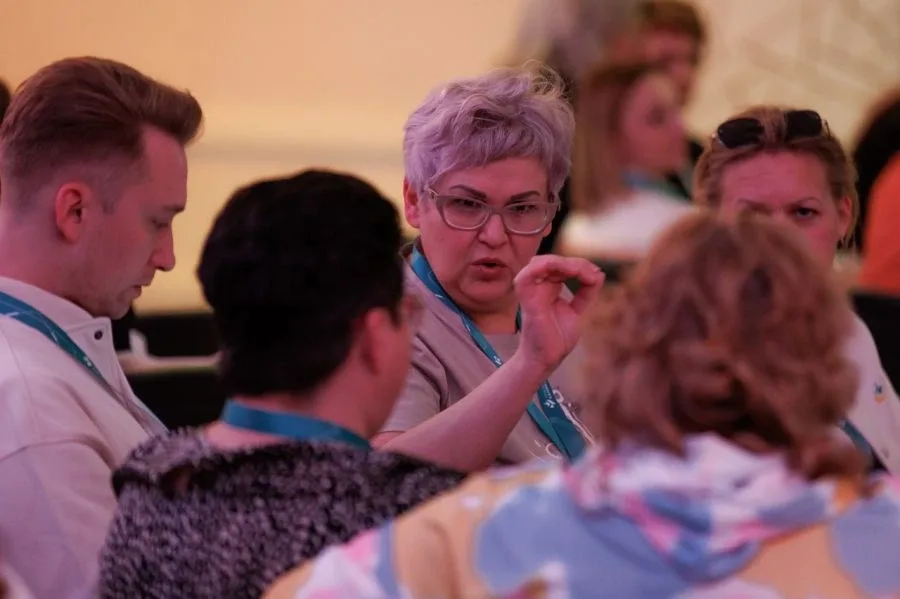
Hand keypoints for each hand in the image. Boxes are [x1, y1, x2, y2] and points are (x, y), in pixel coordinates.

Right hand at [513, 255, 603, 373]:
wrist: (547, 359)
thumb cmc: (557, 339)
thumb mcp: (577, 311)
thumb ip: (586, 292)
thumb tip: (599, 273)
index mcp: (548, 288)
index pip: (561, 266)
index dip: (580, 265)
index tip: (597, 274)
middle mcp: (538, 287)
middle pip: (553, 262)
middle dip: (575, 263)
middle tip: (593, 273)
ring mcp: (531, 292)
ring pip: (540, 263)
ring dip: (563, 263)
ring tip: (581, 271)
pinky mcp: (527, 301)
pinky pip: (526, 277)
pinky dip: (545, 267)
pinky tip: (569, 271)